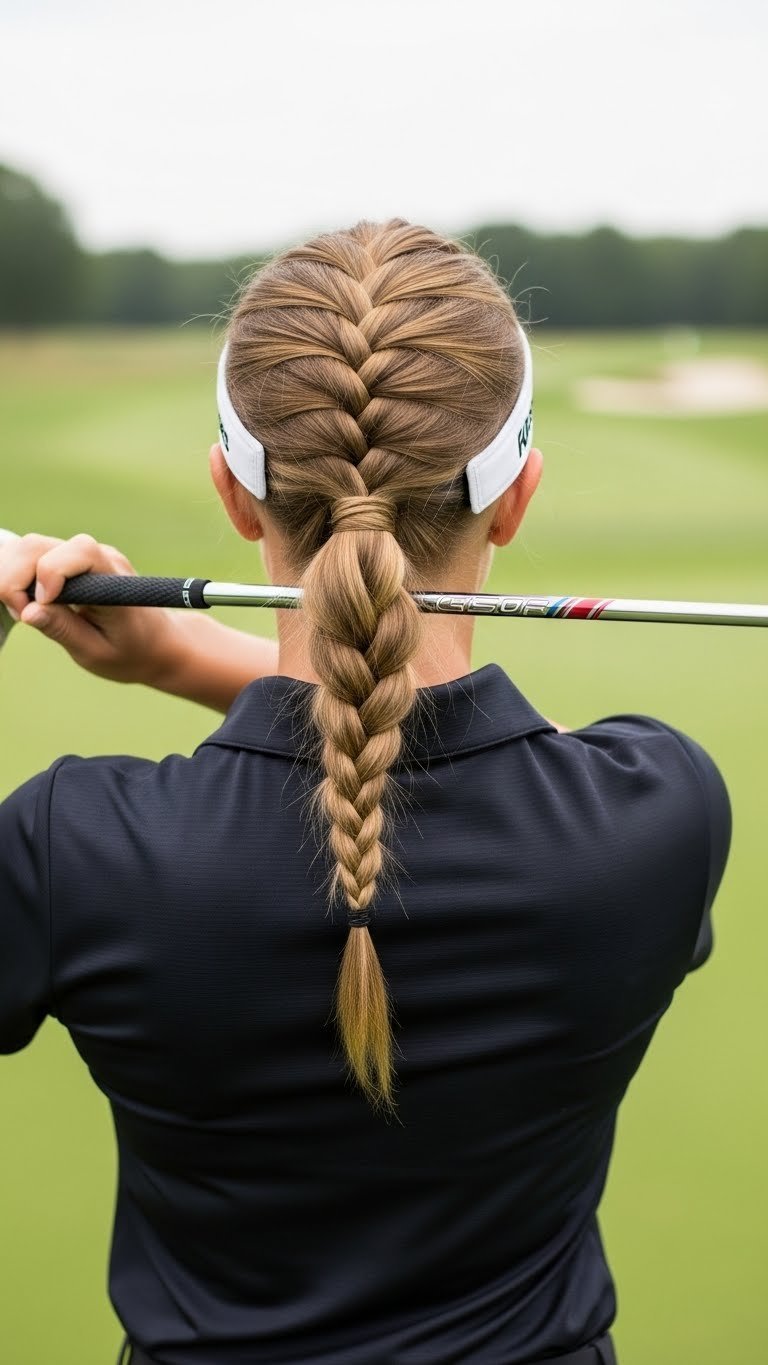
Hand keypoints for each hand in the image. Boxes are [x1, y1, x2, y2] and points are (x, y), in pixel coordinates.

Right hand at [0, 532, 176, 685]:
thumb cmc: (131, 653)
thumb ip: (62, 630)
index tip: (38, 608)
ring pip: (29, 546)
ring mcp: (84, 555)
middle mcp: (99, 558)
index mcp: (113, 583)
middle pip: (38, 546)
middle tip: (23, 616)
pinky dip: (18, 575)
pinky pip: (32, 554)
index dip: (50, 574)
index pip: (80, 552)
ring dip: (13, 577)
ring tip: (25, 611)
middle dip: (16, 580)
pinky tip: (26, 601)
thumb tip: (28, 612)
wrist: (157, 642)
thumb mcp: (96, 653)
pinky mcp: (71, 559)